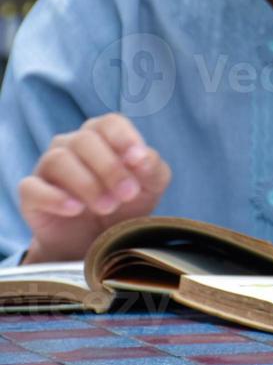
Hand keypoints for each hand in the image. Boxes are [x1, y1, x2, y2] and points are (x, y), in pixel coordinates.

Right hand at [19, 113, 171, 262]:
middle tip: (127, 194)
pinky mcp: (30, 194)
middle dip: (109, 168)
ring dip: (86, 183)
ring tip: (107, 206)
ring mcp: (47, 168)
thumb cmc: (126, 203)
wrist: (97, 241)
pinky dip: (54, 198)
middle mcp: (71, 145)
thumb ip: (151, 167)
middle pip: (84, 140)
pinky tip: (75, 209)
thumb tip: (142, 157)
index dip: (124, 138)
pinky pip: (32, 187)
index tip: (138, 159)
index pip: (109, 123)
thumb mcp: (150, 186)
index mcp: (102, 135)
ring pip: (58, 160)